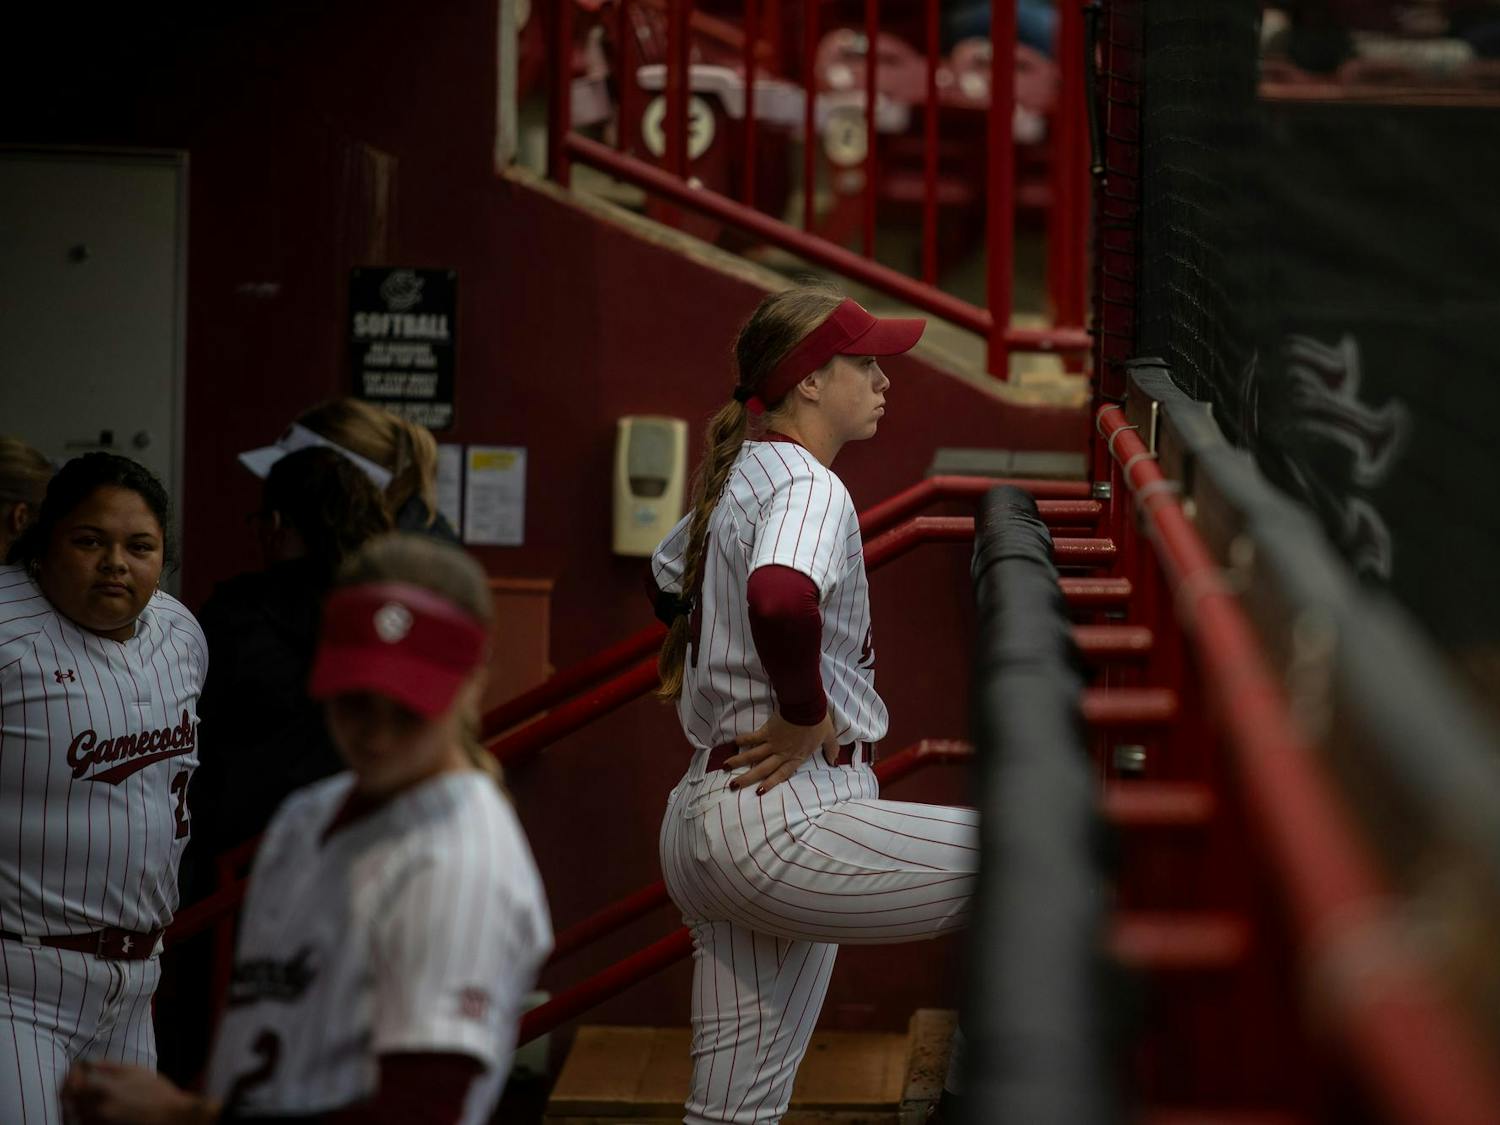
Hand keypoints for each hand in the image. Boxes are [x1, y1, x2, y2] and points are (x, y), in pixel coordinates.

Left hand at [61, 1060, 216, 1124]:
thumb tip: (89, 1063)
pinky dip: (81, 1115)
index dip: (73, 1074)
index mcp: (104, 1088)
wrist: (170, 1115)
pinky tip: (89, 1109)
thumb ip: (110, 1066)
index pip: (75, 1081)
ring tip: (80, 1095)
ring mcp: (99, 1121)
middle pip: (71, 1099)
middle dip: (70, 1088)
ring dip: (74, 1103)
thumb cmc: (157, 1091)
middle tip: (75, 1081)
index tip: (77, 1068)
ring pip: (74, 1113)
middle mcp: (97, 1107)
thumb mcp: (136, 1071)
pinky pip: (84, 1122)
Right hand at [723, 710, 838, 794]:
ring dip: (739, 762)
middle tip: (733, 786)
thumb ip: (831, 750)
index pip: (782, 774)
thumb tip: (835, 761)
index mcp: (797, 757)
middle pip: (763, 769)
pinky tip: (733, 744)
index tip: (758, 792)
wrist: (807, 706)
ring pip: (753, 755)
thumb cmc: (818, 722)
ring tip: (725, 768)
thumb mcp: (828, 737)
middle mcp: (782, 753)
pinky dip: (743, 740)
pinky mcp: (767, 730)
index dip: (771, 783)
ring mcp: (773, 743)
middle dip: (748, 778)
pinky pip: (753, 737)